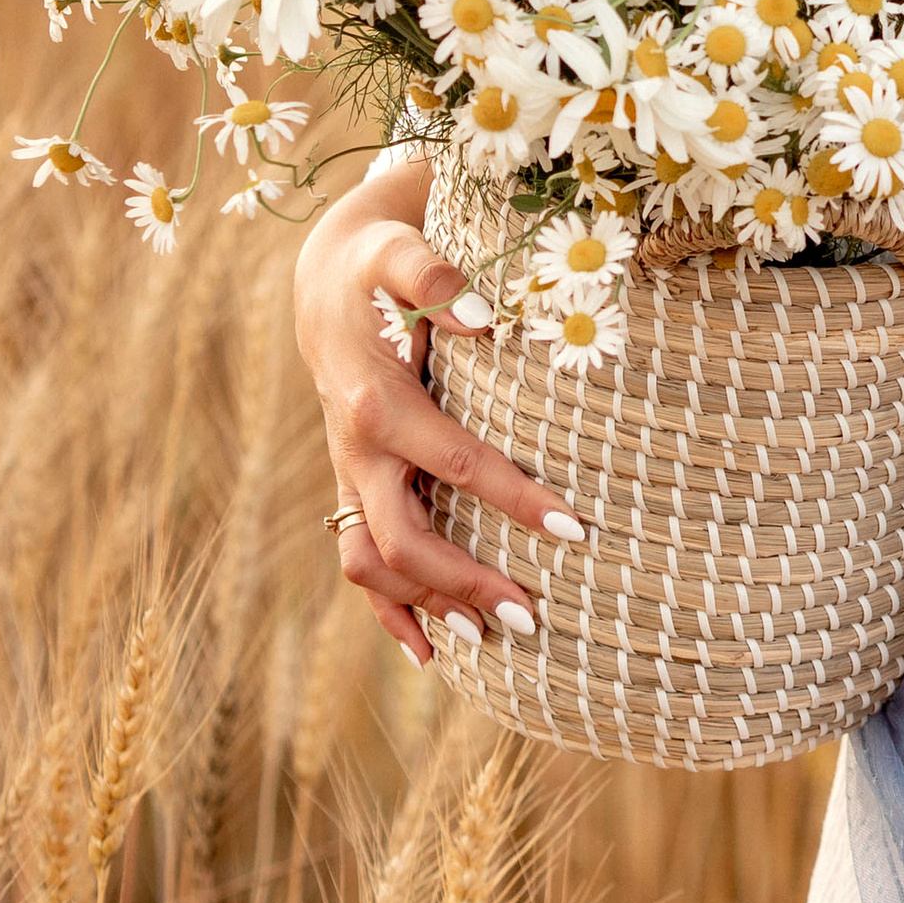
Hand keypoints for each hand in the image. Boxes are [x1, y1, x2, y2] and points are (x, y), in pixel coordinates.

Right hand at [292, 160, 584, 668]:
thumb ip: (437, 279)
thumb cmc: (379, 262)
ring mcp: (349, 474)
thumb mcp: (400, 251)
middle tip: (533, 615)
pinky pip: (357, 559)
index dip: (517, 500)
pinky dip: (387, 610)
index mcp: (376, 402)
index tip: (576, 529)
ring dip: (428, 606)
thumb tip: (486, 318)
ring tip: (493, 638)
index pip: (456, 463)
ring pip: (373, 562)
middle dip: (467, 581)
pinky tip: (429, 651)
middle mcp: (354, 449)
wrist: (327, 278)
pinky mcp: (352, 485)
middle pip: (405, 538)